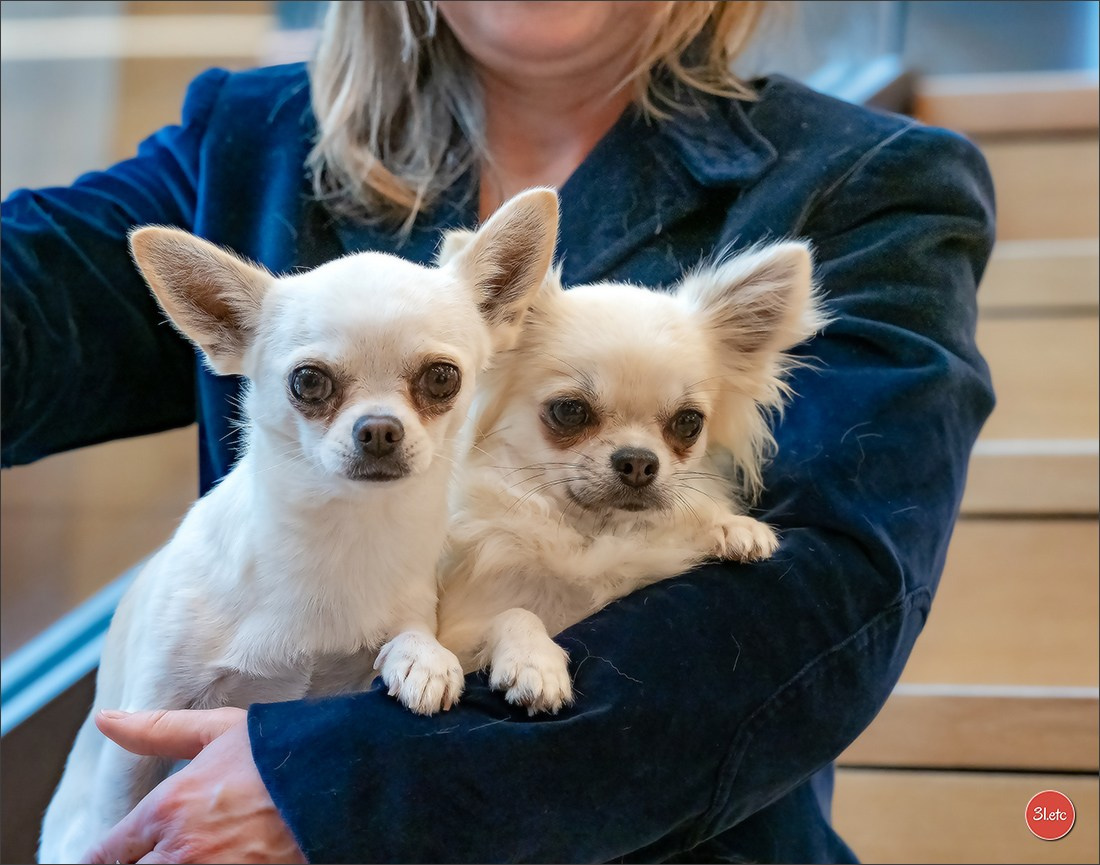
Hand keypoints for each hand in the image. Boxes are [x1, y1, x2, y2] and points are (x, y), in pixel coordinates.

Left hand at [81, 707, 306, 863]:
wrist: (341, 780)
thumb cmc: (282, 753)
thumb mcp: (219, 731)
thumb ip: (157, 730)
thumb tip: (105, 719)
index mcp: (168, 808)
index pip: (107, 853)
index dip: (109, 855)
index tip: (124, 851)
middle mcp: (181, 851)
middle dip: (137, 863)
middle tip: (156, 852)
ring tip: (191, 855)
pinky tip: (214, 861)